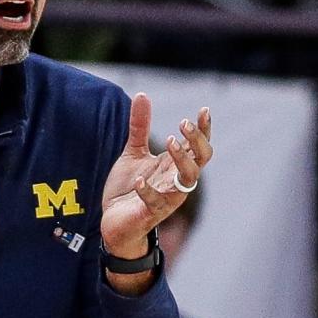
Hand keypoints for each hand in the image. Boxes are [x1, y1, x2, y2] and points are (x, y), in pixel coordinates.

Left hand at [100, 94, 211, 261]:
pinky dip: (147, 191)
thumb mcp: (133, 153)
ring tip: (169, 141)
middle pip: (200, 161)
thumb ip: (140, 127)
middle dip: (196, 141)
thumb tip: (142, 95)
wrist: (114, 222)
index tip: (204, 110)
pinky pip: (154, 202)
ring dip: (181, 160)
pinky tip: (139, 180)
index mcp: (175, 167)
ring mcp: (165, 199)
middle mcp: (176, 182)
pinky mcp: (149, 214)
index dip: (204, 130)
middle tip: (183, 123)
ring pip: (186, 181)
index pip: (198, 147)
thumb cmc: (129, 188)